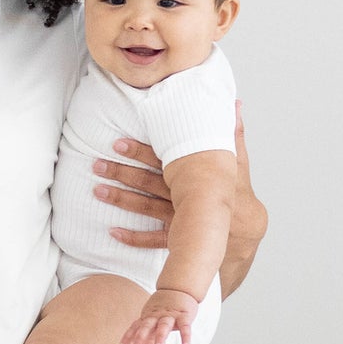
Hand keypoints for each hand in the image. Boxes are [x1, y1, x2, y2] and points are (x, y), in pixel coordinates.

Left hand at [102, 102, 267, 283]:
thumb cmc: (239, 192)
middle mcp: (182, 195)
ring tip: (97, 190)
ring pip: (144, 208)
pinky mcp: (178, 237)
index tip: (117, 143)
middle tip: (97, 164)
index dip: (139, 151)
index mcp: (193, 175)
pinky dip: (133, 238)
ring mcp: (178, 217)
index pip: (161, 159)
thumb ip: (233, 133)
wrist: (246, 230)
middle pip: (146, 182)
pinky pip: (152, 239)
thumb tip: (235, 104)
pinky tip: (113, 231)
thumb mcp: (237, 161)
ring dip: (120, 199)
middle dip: (121, 172)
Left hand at [122, 287, 199, 343]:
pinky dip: (185, 336)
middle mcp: (157, 315)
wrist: (180, 287)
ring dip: (160, 337)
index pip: (136, 327)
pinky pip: (185, 326)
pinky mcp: (184, 315)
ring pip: (164, 326)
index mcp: (148, 316)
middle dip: (140, 338)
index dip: (128, 337)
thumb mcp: (154, 317)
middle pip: (147, 326)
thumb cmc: (165, 306)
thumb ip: (149, 332)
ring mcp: (171, 315)